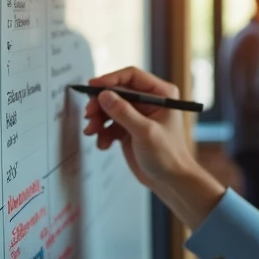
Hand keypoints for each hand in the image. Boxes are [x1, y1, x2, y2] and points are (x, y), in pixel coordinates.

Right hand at [83, 67, 224, 228]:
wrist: (170, 181)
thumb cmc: (167, 156)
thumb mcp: (145, 132)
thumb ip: (124, 112)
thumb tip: (104, 95)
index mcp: (161, 94)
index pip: (131, 76)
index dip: (110, 80)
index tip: (93, 87)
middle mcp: (149, 101)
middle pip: (117, 92)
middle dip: (101, 104)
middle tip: (88, 115)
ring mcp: (138, 115)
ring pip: (110, 108)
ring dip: (98, 120)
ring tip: (92, 132)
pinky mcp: (128, 129)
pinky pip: (109, 124)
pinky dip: (103, 133)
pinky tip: (104, 144)